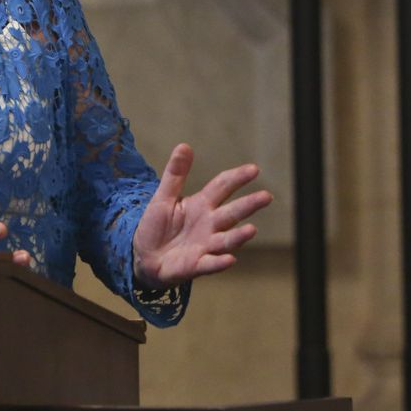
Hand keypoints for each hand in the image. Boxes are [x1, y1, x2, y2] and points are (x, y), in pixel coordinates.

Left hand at [132, 144, 272, 288]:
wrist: (144, 257)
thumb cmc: (158, 226)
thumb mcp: (163, 198)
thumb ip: (175, 175)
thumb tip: (184, 146)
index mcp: (202, 205)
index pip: (223, 187)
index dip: (237, 178)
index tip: (254, 170)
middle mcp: (210, 224)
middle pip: (232, 213)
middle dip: (249, 205)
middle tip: (266, 196)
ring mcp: (206, 245)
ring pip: (227, 240)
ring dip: (239, 236)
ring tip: (251, 229)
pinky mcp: (197, 265)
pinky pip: (211, 264)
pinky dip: (220, 262)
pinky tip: (230, 259)